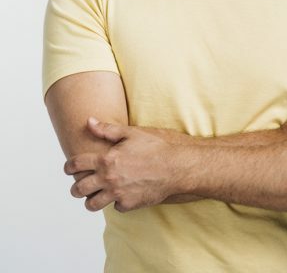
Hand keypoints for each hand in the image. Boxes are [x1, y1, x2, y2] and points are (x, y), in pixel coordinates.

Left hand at [65, 118, 180, 211]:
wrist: (175, 167)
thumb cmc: (155, 148)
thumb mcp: (131, 133)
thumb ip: (107, 129)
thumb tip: (89, 121)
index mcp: (106, 159)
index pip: (76, 165)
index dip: (69, 167)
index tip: (69, 168)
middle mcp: (108, 179)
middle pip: (79, 189)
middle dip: (76, 187)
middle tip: (79, 186)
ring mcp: (117, 194)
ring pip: (91, 204)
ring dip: (91, 200)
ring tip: (95, 195)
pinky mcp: (128, 205)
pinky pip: (114, 207)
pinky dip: (115, 202)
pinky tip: (121, 194)